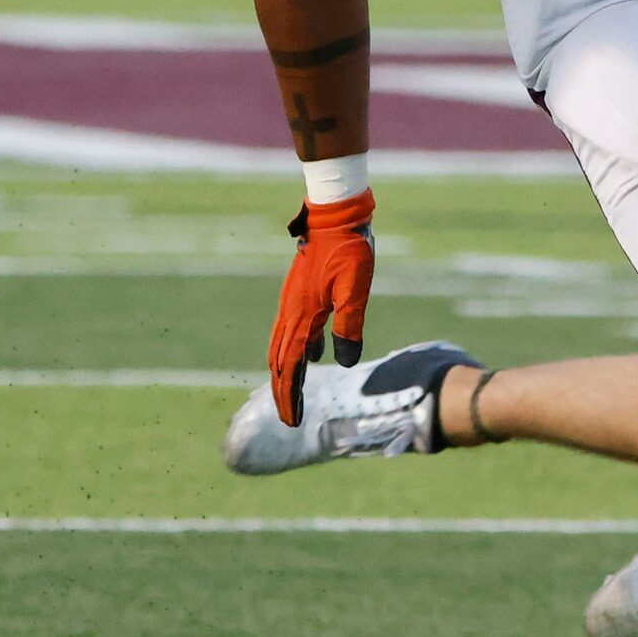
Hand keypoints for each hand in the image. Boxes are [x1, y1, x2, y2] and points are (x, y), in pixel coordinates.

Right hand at [268, 192, 374, 423]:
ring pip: (282, 347)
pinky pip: (292, 330)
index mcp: (302, 315)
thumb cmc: (350, 249)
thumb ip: (350, 326)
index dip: (290, 395)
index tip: (293, 421)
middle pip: (280, 362)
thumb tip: (344, 362)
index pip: (290, 366)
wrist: (337, 215)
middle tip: (291, 419)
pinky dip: (296, 350)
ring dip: (286, 373)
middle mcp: (291, 312)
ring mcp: (292, 302)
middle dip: (284, 391)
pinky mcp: (300, 294)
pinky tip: (312, 355)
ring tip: (294, 394)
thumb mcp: (356, 290)